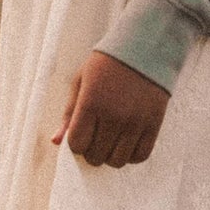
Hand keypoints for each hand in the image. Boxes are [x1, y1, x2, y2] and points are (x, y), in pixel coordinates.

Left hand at [52, 50, 169, 166]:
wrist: (145, 48)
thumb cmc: (107, 64)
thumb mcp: (81, 81)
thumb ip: (69, 113)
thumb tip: (55, 142)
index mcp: (91, 103)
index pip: (77, 144)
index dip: (76, 143)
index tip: (81, 134)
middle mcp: (114, 115)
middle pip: (96, 156)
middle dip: (92, 151)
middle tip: (96, 137)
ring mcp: (135, 121)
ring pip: (117, 161)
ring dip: (111, 155)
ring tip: (112, 141)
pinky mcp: (154, 124)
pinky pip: (140, 156)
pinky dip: (131, 155)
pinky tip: (127, 143)